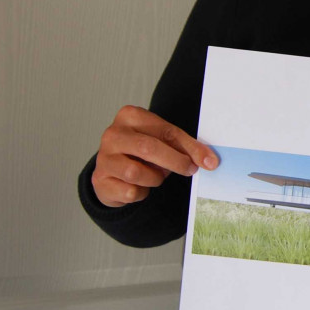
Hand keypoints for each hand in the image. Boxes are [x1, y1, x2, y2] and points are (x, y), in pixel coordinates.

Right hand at [91, 105, 218, 206]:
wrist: (113, 170)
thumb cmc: (142, 152)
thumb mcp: (163, 142)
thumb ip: (185, 147)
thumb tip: (210, 161)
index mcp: (130, 116)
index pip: (166, 131)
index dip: (190, 148)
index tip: (209, 161)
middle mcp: (113, 134)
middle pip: (148, 148)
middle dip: (175, 162)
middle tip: (189, 170)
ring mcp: (103, 158)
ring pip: (136, 173)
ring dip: (154, 178)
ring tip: (156, 175)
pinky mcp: (99, 180)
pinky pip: (130, 191)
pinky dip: (141, 193)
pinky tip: (139, 186)